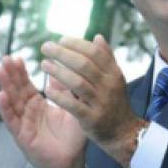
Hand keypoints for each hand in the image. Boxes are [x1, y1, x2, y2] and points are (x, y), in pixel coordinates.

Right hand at [0, 57, 85, 167]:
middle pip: (17, 90)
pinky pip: (12, 120)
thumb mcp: (71, 106)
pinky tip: (1, 95)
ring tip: (0, 69)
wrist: (72, 159)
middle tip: (5, 58)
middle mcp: (28, 112)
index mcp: (38, 105)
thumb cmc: (71, 134)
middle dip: (10, 74)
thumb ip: (65, 90)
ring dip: (6, 85)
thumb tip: (59, 70)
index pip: (27, 85)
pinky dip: (6, 107)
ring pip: (12, 101)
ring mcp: (24, 123)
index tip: (16, 57)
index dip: (21, 72)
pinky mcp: (22, 135)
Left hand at [40, 34, 146, 166]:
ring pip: (78, 83)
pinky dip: (60, 97)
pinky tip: (48, 90)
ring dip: (58, 72)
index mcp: (114, 73)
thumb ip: (107, 58)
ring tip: (44, 64)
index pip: (95, 53)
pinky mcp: (92, 118)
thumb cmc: (115, 102)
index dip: (77, 44)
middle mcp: (109, 85)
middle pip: (84, 65)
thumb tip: (97, 37)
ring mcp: (101, 102)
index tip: (61, 39)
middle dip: (63, 54)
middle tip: (46, 47)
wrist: (123, 131)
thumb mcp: (115, 78)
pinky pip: (74, 105)